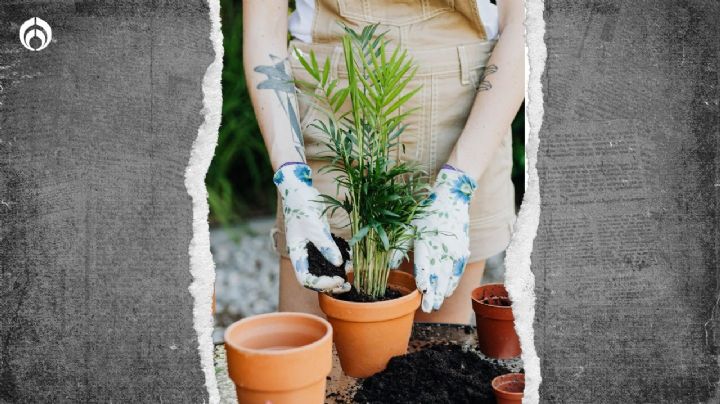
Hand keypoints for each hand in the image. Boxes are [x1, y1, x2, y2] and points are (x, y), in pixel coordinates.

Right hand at [274, 162, 350, 293]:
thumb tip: (338, 264)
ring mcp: (311, 248)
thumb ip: (326, 246)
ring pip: (323, 268)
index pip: (306, 279)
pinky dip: (340, 260)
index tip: (338, 280)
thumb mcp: (315, 227)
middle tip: (347, 284)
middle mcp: (303, 254)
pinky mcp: (320, 240)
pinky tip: (351, 259)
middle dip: (331, 283)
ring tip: (350, 273)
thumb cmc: (302, 206)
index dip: (321, 284)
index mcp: (297, 253)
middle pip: (315, 277)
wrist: (299, 189)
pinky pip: (330, 255)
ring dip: (337, 273)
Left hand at [411, 165, 476, 311]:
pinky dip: (453, 282)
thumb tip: (388, 266)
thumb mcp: (408, 226)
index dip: (424, 280)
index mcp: (426, 241)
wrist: (452, 199)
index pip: (425, 265)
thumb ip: (399, 248)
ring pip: (449, 276)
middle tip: (429, 309)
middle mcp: (441, 248)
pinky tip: (448, 291)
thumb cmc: (425, 213)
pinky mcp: (462, 250)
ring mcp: (454, 250)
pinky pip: (458, 271)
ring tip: (437, 304)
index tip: (422, 293)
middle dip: (434, 294)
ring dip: (444, 291)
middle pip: (438, 276)